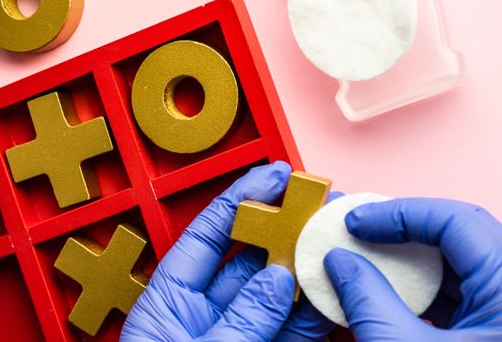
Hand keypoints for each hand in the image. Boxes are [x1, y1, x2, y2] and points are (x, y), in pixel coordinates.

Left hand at [121, 161, 333, 341]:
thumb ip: (240, 318)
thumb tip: (277, 278)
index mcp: (169, 303)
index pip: (206, 235)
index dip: (240, 201)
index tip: (272, 175)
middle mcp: (203, 315)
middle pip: (249, 260)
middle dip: (284, 231)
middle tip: (316, 207)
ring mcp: (235, 335)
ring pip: (275, 295)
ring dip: (305, 271)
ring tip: (333, 245)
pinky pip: (290, 331)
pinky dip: (313, 315)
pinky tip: (331, 295)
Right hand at [323, 198, 501, 340]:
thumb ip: (365, 298)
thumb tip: (339, 260)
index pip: (459, 222)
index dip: (401, 212)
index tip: (358, 219)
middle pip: (462, 234)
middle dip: (404, 226)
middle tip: (360, 225)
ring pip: (458, 260)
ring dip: (407, 252)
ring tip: (365, 247)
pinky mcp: (492, 332)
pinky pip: (454, 290)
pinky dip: (415, 281)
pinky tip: (381, 280)